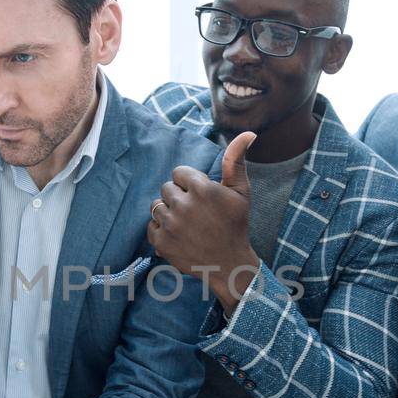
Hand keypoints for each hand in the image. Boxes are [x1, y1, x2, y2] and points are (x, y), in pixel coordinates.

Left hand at [147, 131, 258, 310]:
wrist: (229, 264)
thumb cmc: (236, 225)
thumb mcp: (241, 192)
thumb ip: (236, 161)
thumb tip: (247, 134)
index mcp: (202, 189)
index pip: (179, 173)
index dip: (190, 184)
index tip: (201, 198)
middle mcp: (184, 205)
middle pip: (166, 188)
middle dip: (179, 198)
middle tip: (196, 213)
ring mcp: (170, 224)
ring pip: (156, 206)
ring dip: (168, 213)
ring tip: (186, 224)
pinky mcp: (161, 242)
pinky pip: (151, 225)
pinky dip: (161, 230)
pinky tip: (178, 236)